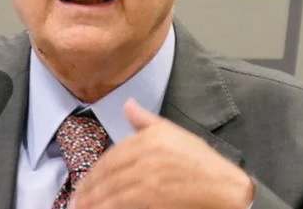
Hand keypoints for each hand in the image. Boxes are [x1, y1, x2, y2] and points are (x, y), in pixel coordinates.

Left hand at [73, 99, 253, 208]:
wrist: (227, 188)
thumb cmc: (202, 164)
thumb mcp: (175, 134)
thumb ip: (146, 121)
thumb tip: (128, 103)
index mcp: (150, 136)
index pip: (111, 156)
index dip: (93, 174)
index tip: (81, 188)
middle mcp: (147, 151)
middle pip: (108, 173)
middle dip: (88, 190)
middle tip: (75, 203)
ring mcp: (150, 173)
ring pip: (112, 189)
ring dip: (93, 202)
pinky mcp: (154, 193)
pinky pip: (122, 201)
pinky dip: (107, 206)